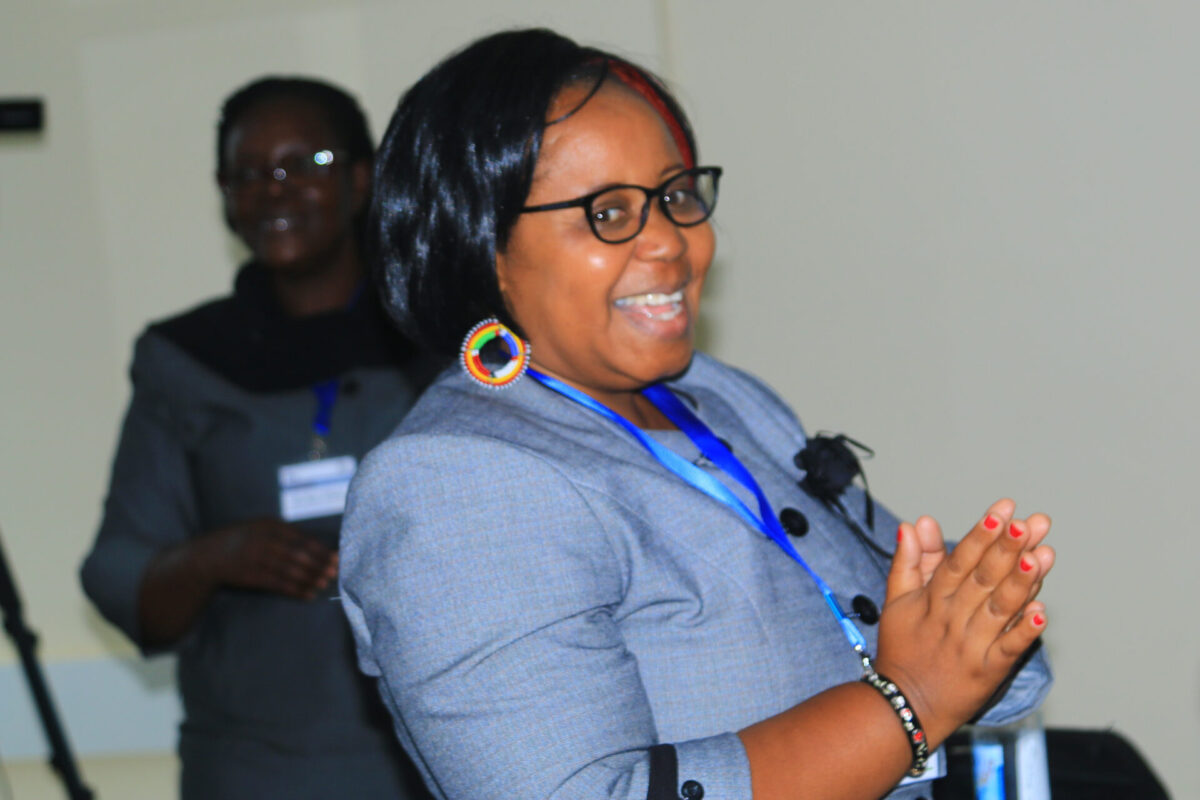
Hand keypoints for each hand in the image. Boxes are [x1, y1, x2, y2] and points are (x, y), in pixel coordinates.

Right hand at [200, 518, 337, 599]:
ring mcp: (255, 558)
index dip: (320, 549)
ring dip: (310, 579)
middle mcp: (263, 539)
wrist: (206, 556)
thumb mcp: (259, 528)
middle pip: (298, 554)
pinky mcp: (250, 576)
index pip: (301, 538)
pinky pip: (278, 584)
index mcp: (269, 525)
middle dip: (319, 564)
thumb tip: (315, 547)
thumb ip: (283, 534)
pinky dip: (296, 590)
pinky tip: (308, 594)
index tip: (336, 557)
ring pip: (290, 570)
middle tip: (335, 572)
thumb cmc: (241, 541)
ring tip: (325, 584)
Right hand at [873, 499, 1054, 746]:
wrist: (904, 704)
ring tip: (1041, 556)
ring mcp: (973, 645)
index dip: (981, 534)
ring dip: (1021, 582)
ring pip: (1000, 609)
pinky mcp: (989, 671)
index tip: (1001, 511)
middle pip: (984, 578)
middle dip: (1007, 549)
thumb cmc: (903, 650)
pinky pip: (1009, 649)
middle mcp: (954, 618)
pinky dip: (1025, 632)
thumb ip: (909, 560)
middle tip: (1029, 523)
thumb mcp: (897, 602)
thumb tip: (914, 523)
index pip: (959, 560)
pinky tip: (1043, 613)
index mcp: (933, 599)